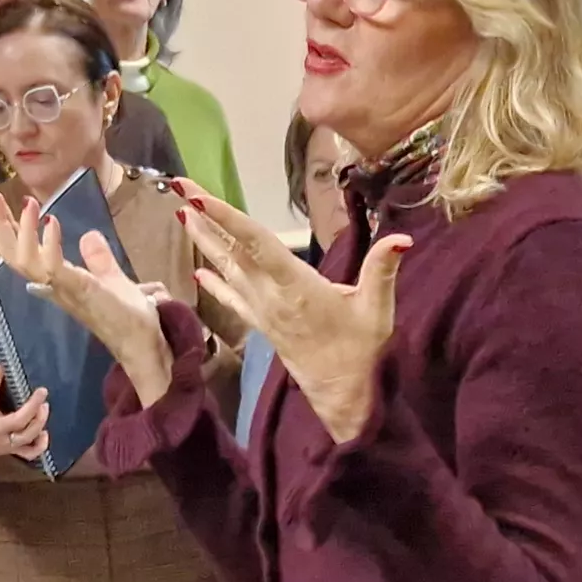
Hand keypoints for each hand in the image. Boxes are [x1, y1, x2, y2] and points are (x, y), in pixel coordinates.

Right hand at [0, 187, 176, 405]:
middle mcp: (54, 286)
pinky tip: (51, 222)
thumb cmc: (129, 316)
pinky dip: (49, 244)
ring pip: (27, 261)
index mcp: (58, 282)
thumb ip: (99, 260)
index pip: (23, 254)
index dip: (9, 230)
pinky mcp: (80, 291)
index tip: (0, 203)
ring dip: (24, 230)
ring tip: (30, 204)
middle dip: (0, 226)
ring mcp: (65, 289)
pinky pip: (54, 267)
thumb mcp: (111, 279)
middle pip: (14, 256)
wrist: (144, 343)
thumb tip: (90, 236)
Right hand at [0, 360, 50, 472]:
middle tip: (42, 391)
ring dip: (39, 423)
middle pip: (17, 421)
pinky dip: (40, 446)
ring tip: (45, 406)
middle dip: (31, 407)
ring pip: (26, 436)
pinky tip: (45, 433)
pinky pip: (29, 453)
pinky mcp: (11, 450)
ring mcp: (4, 442)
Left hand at [175, 177, 405, 441]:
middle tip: (179, 186)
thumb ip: (383, 269)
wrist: (342, 396)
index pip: (255, 243)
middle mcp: (270, 296)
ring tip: (182, 215)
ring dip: (204, 241)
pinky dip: (215, 283)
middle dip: (205, 217)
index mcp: (295, 286)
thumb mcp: (378, 309)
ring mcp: (263, 311)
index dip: (226, 216)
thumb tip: (402, 239)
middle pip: (231, 249)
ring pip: (226, 269)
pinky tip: (199, 272)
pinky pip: (232, 298)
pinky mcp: (263, 325)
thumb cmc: (361, 352)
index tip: (197, 195)